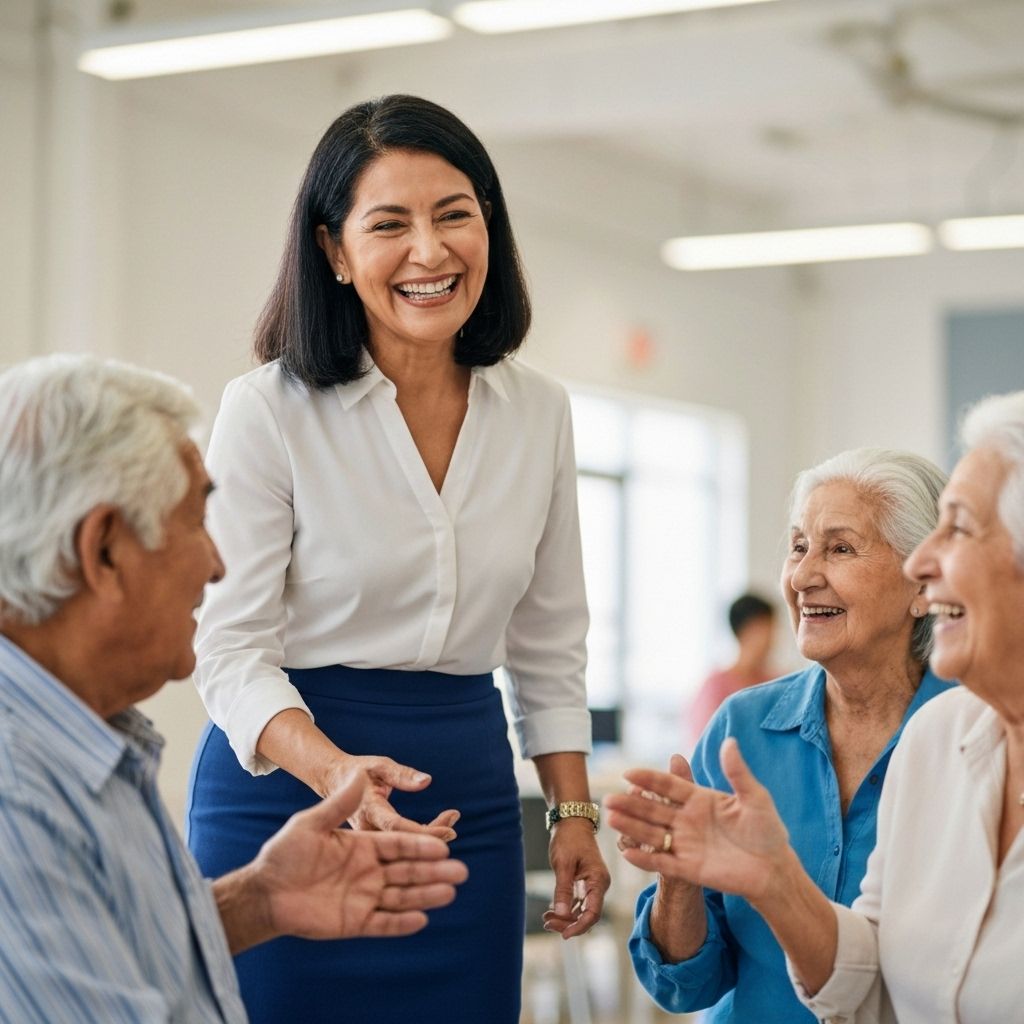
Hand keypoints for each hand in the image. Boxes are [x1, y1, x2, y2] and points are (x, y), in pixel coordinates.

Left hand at [252, 769, 468, 942]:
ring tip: (450, 892)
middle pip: (408, 870)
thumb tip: (358, 776)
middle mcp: (369, 871)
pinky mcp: (355, 922)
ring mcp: (364, 897)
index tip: (444, 843)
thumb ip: (338, 804)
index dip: (421, 844)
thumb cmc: (284, 853)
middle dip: (434, 870)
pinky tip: (422, 919)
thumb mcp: (310, 823)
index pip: (400, 844)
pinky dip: (402, 923)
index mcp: (364, 846)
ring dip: (426, 895)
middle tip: (461, 871)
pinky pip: (384, 923)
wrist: (263, 890)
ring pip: (402, 896)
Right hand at [325, 754, 460, 840]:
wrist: (336, 782)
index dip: (424, 832)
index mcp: (368, 810)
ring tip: (452, 817)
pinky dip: (423, 834)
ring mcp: (369, 841)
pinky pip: (403, 844)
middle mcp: (368, 832)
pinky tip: (442, 824)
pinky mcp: (374, 842)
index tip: (450, 831)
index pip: (397, 827)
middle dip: (433, 834)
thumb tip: (427, 781)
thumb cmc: (358, 771)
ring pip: (406, 848)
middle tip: (453, 818)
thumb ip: (402, 774)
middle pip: (405, 843)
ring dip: (431, 835)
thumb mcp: (379, 765)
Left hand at [542, 819, 610, 939]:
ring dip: (565, 917)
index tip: (563, 935)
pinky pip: (577, 903)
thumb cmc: (569, 838)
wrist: (571, 821)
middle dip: (568, 923)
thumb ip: (563, 889)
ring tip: (546, 918)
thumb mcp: (563, 863)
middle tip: (547, 922)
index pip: (593, 913)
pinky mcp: (585, 883)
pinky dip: (565, 908)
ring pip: (581, 911)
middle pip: (587, 915)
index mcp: (599, 881)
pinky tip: (551, 910)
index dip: (579, 927)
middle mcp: (599, 885)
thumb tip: (560, 914)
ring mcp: (592, 885)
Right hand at [604, 738, 789, 901]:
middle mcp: (687, 820)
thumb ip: (738, 772)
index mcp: (699, 799)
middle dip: (630, 803)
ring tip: (611, 820)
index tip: (628, 774)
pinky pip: (662, 862)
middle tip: (608, 799)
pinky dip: (644, 858)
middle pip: (653, 809)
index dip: (648, 779)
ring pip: (652, 833)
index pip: (668, 786)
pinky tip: (627, 852)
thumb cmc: (767, 831)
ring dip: (631, 827)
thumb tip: (730, 741)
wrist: (774, 870)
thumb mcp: (755, 798)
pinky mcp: (688, 868)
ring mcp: (685, 844)